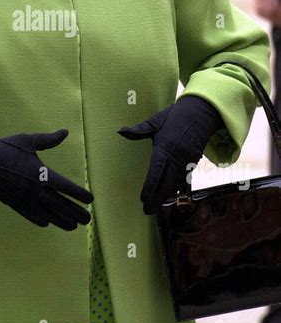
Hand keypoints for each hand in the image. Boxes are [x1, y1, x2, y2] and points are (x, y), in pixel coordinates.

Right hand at [0, 128, 92, 229]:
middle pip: (61, 204)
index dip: (79, 194)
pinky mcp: (14, 204)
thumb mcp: (28, 140)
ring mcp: (25, 199)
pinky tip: (48, 224)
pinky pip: (31, 216)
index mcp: (40, 172)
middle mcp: (35, 189)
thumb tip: (65, 132)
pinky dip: (41, 221)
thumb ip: (49, 139)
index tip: (90, 199)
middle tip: (88, 219)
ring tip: (74, 226)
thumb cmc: (5, 148)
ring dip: (63, 220)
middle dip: (76, 212)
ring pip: (48, 214)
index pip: (65, 186)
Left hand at [117, 95, 225, 214]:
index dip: (150, 187)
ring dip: (166, 195)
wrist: (202, 112)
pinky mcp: (194, 161)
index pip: (156, 171)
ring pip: (176, 183)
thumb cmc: (175, 116)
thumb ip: (139, 130)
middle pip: (166, 182)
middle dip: (157, 198)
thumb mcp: (156, 120)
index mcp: (165, 146)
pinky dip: (177, 188)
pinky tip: (170, 195)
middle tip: (148, 210)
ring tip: (156, 206)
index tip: (143, 199)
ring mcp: (187, 160)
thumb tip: (121, 131)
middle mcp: (177, 156)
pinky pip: (185, 179)